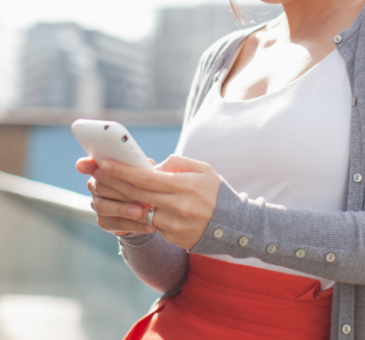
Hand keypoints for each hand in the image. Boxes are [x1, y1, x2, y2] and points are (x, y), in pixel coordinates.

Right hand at [76, 157, 155, 235]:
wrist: (148, 207)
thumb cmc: (149, 181)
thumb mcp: (149, 170)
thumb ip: (145, 166)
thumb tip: (152, 166)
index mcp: (105, 168)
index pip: (91, 164)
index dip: (88, 164)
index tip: (89, 165)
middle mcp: (97, 186)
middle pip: (100, 186)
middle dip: (116, 188)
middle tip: (131, 190)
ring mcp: (99, 204)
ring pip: (105, 207)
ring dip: (124, 209)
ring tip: (142, 211)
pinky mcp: (106, 221)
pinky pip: (116, 225)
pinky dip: (134, 225)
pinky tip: (150, 226)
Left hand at [84, 155, 220, 249]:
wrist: (232, 224)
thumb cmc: (215, 191)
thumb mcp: (202, 169)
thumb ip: (177, 163)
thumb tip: (152, 166)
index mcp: (184, 186)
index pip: (145, 178)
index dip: (123, 171)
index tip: (105, 163)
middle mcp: (177, 206)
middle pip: (136, 194)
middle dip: (113, 183)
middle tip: (96, 173)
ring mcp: (174, 225)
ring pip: (139, 212)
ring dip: (119, 201)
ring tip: (105, 190)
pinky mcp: (173, 237)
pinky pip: (150, 224)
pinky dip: (137, 215)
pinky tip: (126, 207)